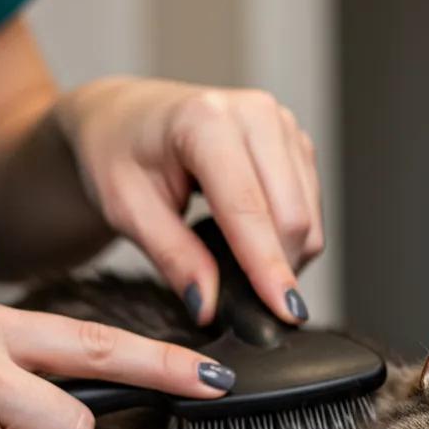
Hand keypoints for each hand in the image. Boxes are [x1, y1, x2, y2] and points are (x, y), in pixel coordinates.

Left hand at [53, 78, 323, 324]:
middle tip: (235, 297)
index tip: (282, 314)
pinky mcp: (296, 140)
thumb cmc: (118, 154)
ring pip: (308, 216)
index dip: (267, 266)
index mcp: (205, 121)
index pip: (248, 207)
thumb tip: (210, 305)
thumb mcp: (126, 210)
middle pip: (292, 215)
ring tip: (232, 260)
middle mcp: (255, 114)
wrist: (127, 117)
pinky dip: (287, 236)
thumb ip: (172, 257)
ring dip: (283, 255)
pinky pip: (310, 206)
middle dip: (275, 268)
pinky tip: (248, 236)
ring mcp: (282, 124)